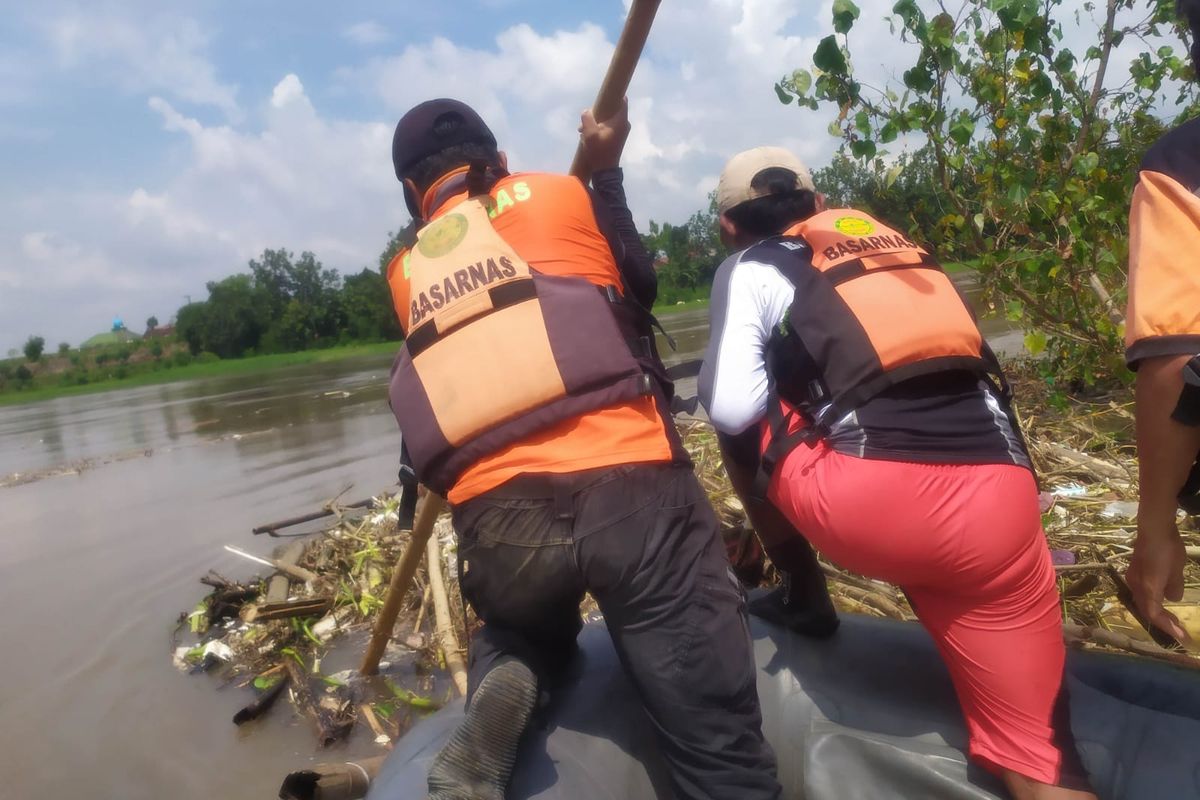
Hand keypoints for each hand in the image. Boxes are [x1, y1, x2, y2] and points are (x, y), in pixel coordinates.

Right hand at [578, 96, 630, 171]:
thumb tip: (587, 111)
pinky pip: (608, 127)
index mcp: (621, 120)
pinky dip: (599, 128)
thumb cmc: (599, 151)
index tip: (602, 95)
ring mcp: (622, 132)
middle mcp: (624, 124)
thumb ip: (587, 119)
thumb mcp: (589, 133)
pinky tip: (587, 135)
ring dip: (596, 121)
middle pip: (612, 109)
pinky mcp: (617, 138)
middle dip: (598, 111)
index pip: (622, 100)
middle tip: (587, 119)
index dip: (613, 95)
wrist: (605, 171)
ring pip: (608, 119)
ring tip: (582, 130)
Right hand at [1125, 519, 1190, 641]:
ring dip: (1157, 611)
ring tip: (1172, 617)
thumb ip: (1174, 588)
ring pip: (1143, 602)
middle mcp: (1137, 586)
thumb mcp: (1178, 571)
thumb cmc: (1168, 549)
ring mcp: (1133, 578)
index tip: (1181, 637)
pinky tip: (1161, 599)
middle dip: (1163, 621)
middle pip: (1147, 610)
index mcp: (1148, 588)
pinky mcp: (1134, 572)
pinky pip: (1142, 593)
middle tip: (1179, 629)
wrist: (1153, 529)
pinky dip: (1152, 601)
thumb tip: (1172, 599)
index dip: (1167, 627)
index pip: (1154, 614)